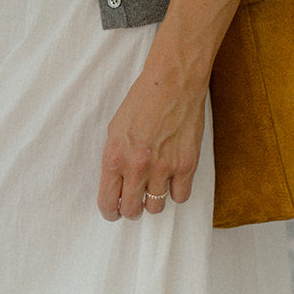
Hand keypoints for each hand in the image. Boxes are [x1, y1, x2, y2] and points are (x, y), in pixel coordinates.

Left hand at [97, 48, 206, 220]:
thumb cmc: (142, 100)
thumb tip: (116, 185)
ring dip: (153, 200)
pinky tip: (173, 178)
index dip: (110, 211)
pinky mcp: (186, 165)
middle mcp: (137, 165)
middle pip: (132, 210)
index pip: (108, 201)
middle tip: (134, 200)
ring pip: (156, 207)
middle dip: (131, 208)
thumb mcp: (116, 128)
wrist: (172, 82)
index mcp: (115, 155)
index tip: (114, 211)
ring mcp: (163, 167)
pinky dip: (176, 191)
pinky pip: (180, 197)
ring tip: (154, 185)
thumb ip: (115, 158)